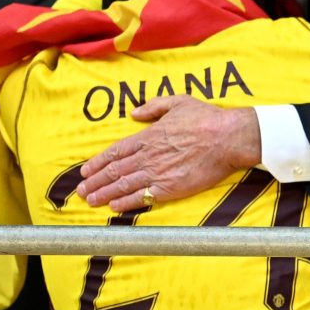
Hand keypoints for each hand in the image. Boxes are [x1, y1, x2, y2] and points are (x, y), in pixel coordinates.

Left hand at [77, 96, 262, 210]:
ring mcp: (158, 173)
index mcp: (149, 135)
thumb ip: (154, 106)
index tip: (86, 170)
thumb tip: (134, 113)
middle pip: (114, 170)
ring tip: (91, 201)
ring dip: (104, 194)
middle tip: (81, 190)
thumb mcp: (179, 102)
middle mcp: (149, 155)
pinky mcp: (170, 188)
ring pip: (124, 185)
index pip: (116, 151)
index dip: (98, 162)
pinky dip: (126, 203)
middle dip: (95, 181)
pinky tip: (114, 207)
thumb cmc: (207, 119)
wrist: (228, 138)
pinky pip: (142, 197)